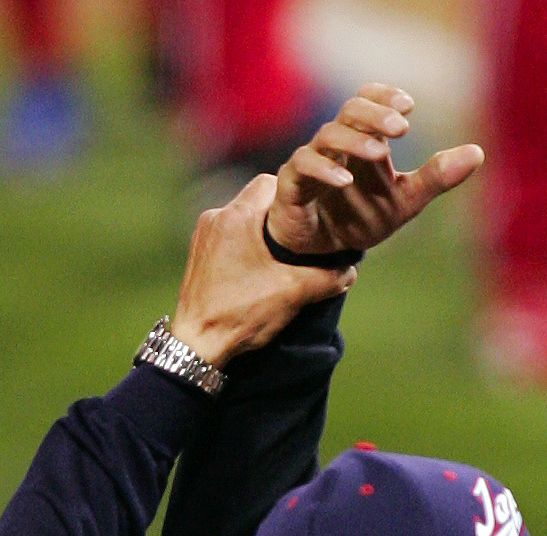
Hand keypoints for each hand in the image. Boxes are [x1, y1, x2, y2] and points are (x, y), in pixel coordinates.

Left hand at [169, 174, 354, 368]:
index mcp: (238, 217)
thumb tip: (350, 271)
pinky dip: (246, 242)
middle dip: (281, 214)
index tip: (310, 214)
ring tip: (281, 255)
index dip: (294, 195)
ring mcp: (204, 234)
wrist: (196, 342)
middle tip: (302, 236)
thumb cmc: (241, 313)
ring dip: (263, 229)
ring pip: (243, 216)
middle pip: (257, 199)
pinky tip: (258, 267)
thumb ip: (326, 278)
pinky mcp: (199, 251)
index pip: (271, 182)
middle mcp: (216, 216)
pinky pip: (229, 233)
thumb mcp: (293, 294)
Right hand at [268, 83, 483, 259]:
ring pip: (328, 136)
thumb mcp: (406, 199)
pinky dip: (323, 170)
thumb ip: (437, 176)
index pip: (368, 100)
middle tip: (403, 128)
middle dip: (375, 115)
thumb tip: (478, 152)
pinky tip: (346, 180)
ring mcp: (312, 161)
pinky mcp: (294, 185)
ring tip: (381, 153)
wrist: (324, 250)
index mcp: (363, 139)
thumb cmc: (362, 215)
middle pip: (349, 111)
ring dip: (355, 141)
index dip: (384, 97)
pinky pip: (303, 167)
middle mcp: (337, 144)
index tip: (409, 105)